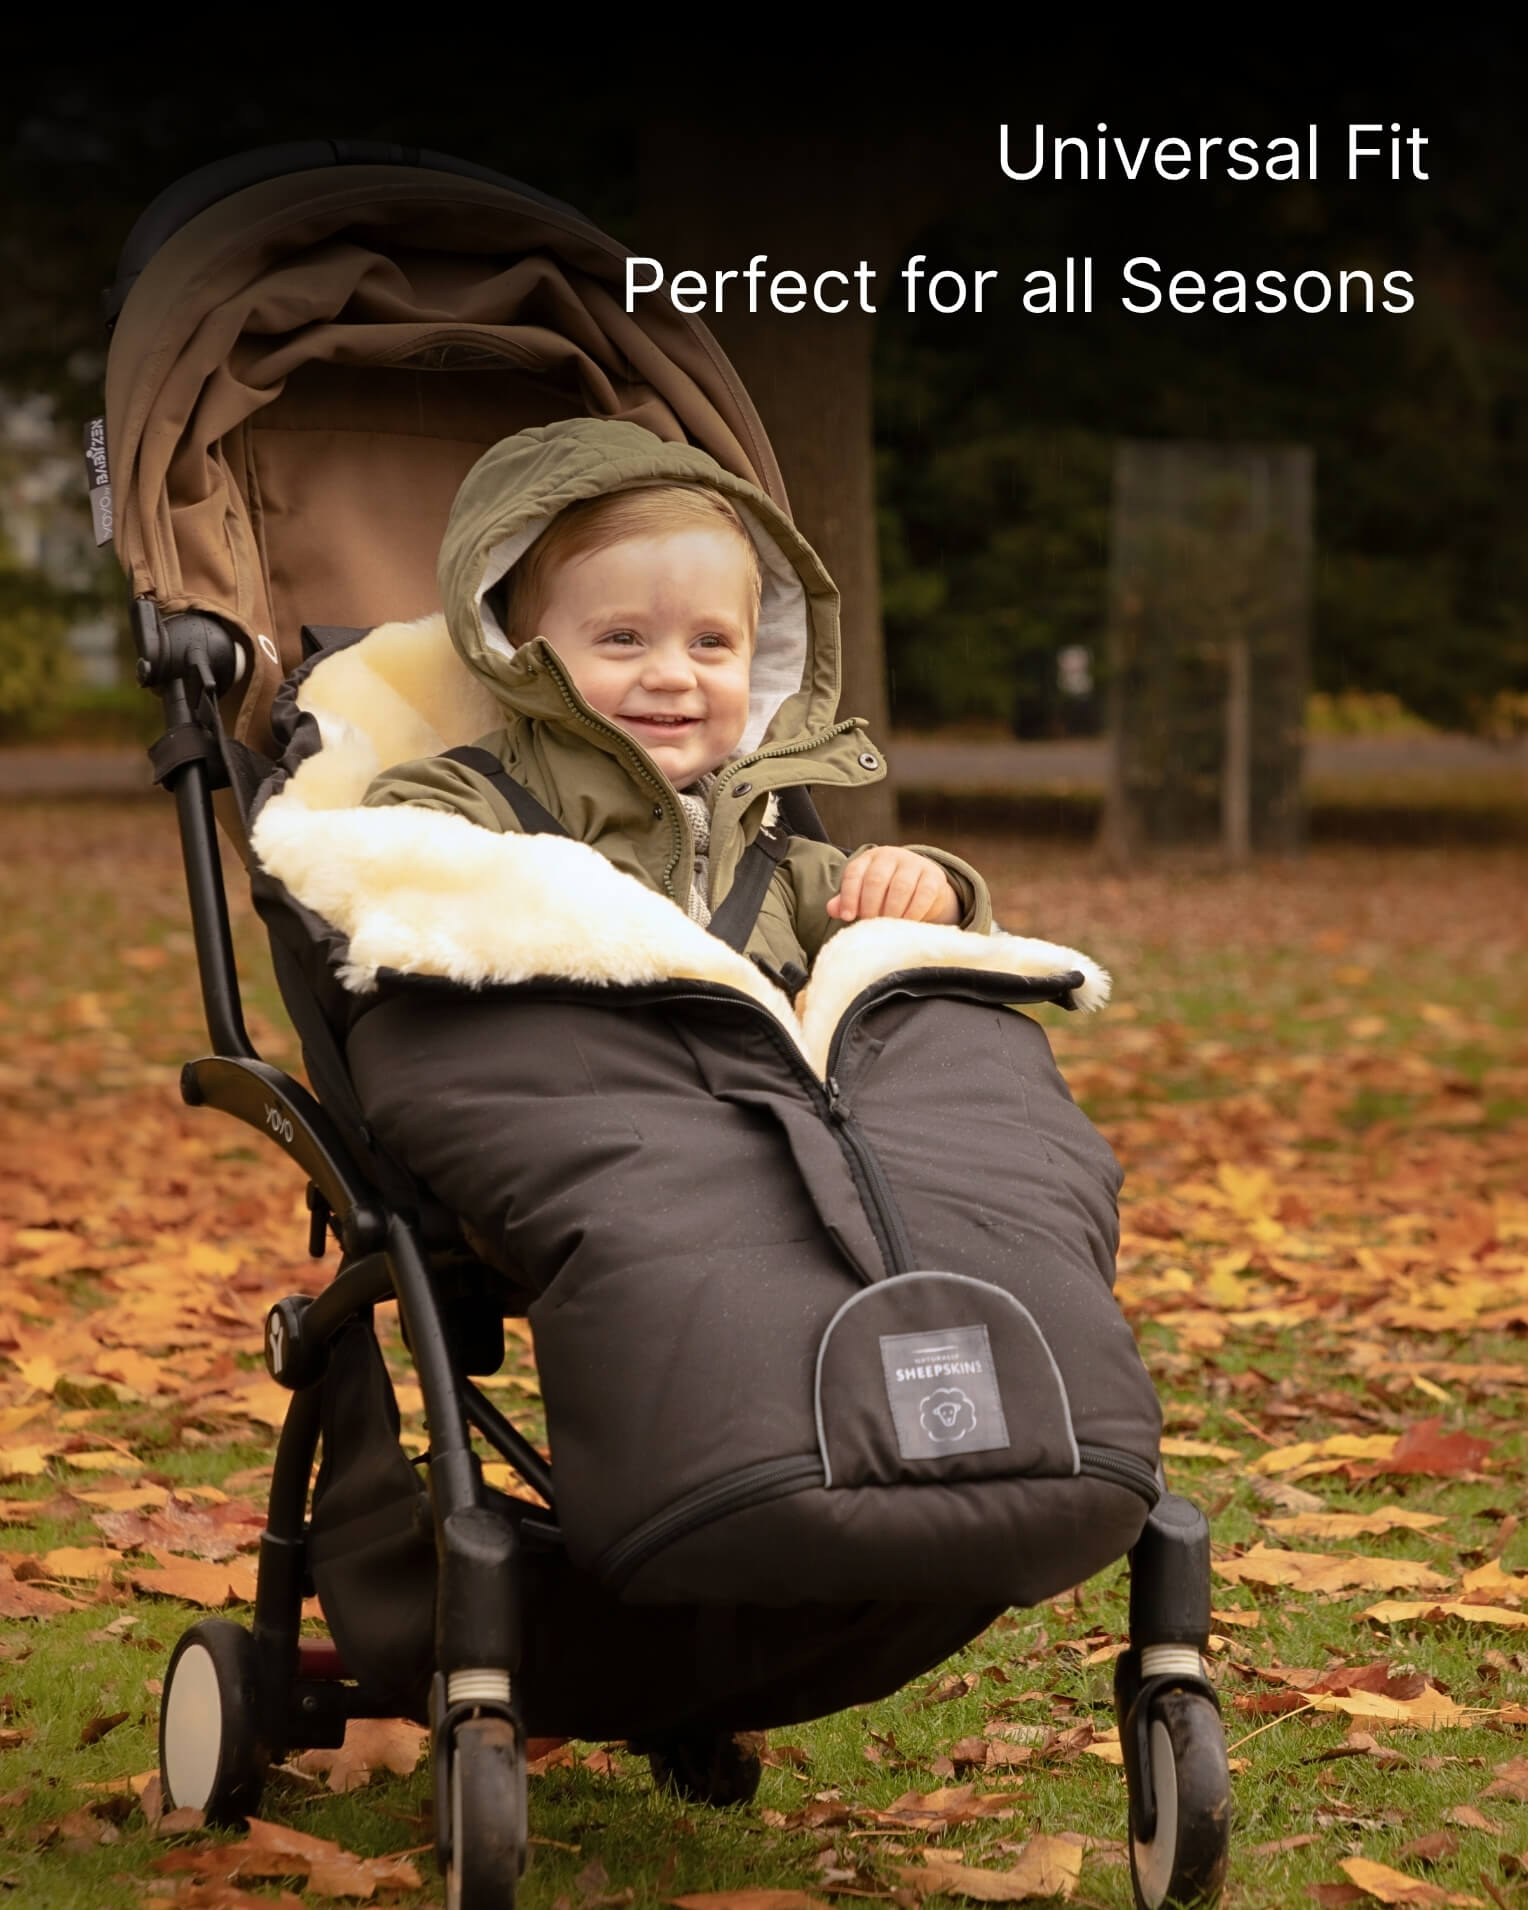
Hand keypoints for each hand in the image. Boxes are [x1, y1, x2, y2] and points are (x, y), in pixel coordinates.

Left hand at [827, 848, 960, 924]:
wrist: (922, 887)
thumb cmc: (887, 892)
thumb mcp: (865, 893)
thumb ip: (848, 900)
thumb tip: (832, 909)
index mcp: (870, 858)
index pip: (854, 873)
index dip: (849, 896)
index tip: (848, 917)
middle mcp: (891, 856)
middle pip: (876, 879)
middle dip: (870, 906)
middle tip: (870, 924)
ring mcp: (914, 864)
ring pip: (900, 887)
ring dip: (891, 911)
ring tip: (887, 927)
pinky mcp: (933, 876)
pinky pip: (923, 894)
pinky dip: (913, 912)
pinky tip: (906, 924)